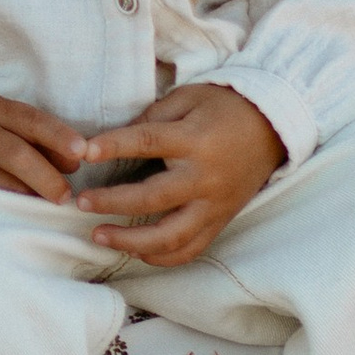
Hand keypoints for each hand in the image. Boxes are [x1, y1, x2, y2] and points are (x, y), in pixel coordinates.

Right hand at [0, 81, 91, 202]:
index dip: (58, 136)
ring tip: (46, 204)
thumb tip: (72, 162)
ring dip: (29, 196)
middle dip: (47, 178)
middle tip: (65, 196)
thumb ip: (30, 133)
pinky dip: (5, 203)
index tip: (82, 152)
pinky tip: (19, 210)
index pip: (31, 120)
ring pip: (1, 182)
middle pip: (17, 155)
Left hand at [68, 83, 281, 265]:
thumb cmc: (224, 107)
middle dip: (112, 203)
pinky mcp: (220, 221)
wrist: (273, 127)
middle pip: (153, 199)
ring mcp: (214, 205)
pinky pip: (190, 249)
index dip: (114, 147)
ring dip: (131, 241)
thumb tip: (114, 140)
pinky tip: (134, 251)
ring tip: (98, 236)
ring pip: (171, 236)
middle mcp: (204, 177)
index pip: (147, 143)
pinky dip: (161, 257)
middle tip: (81, 203)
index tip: (85, 152)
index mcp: (194, 140)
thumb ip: (152, 118)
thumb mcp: (189, 98)